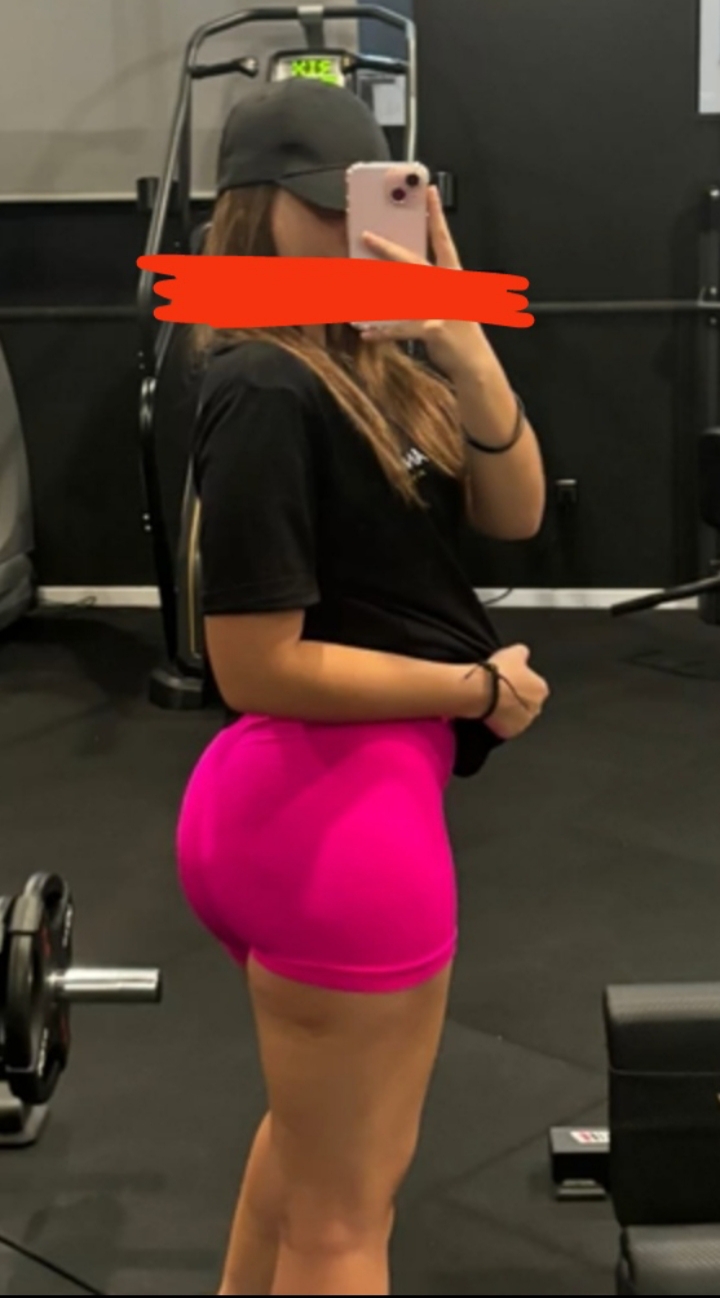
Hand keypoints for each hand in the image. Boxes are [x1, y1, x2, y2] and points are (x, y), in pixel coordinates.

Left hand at [359, 185, 487, 380]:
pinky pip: (400, 329)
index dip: (436, 216)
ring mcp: (441, 308)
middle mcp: (448, 288)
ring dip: (373, 298)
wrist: (474, 363)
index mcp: (454, 277)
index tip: (430, 192)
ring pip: (400, 297)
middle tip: (367, 235)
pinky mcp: (433, 329)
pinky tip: (366, 333)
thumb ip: (428, 288)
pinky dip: (382, 333)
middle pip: (413, 262)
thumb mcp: (449, 303)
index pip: (443, 240)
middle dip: (387, 249)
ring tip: (352, 293)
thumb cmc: (459, 332)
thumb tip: (399, 278)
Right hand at [471, 644, 549, 739]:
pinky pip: (505, 727)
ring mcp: (523, 723)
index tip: (509, 679)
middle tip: (500, 690)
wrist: (482, 691)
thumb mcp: (514, 652)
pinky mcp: (509, 733)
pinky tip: (489, 712)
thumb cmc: (499, 672)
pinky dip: (499, 722)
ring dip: (509, 711)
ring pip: (517, 716)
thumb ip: (523, 653)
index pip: (535, 686)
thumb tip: (524, 653)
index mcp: (541, 689)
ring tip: (493, 701)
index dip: (521, 682)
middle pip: (528, 703)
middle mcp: (537, 708)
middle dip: (517, 699)